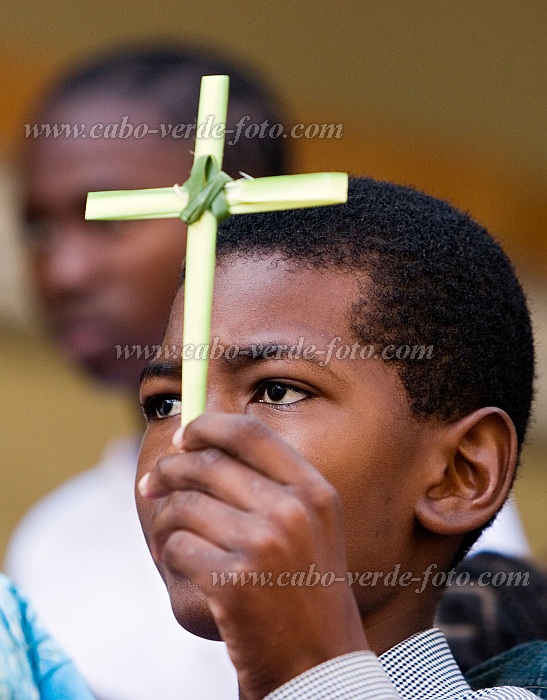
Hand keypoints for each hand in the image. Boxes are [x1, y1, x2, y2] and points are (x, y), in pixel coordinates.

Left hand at [139, 412, 368, 699]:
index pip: (251, 432)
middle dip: (169, 471)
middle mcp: (293, 511)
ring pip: (184, 506)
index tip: (184, 436)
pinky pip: (178, 547)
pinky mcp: (233, 581)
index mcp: (314, 490)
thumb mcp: (309, 526)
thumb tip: (193, 448)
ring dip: (164, 521)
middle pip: (208, 464)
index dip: (208, 426)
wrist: (317, 662)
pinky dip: (172, 555)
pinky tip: (182, 567)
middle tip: (151, 485)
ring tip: (167, 539)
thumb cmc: (302, 589)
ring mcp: (264, 545)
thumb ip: (266, 483)